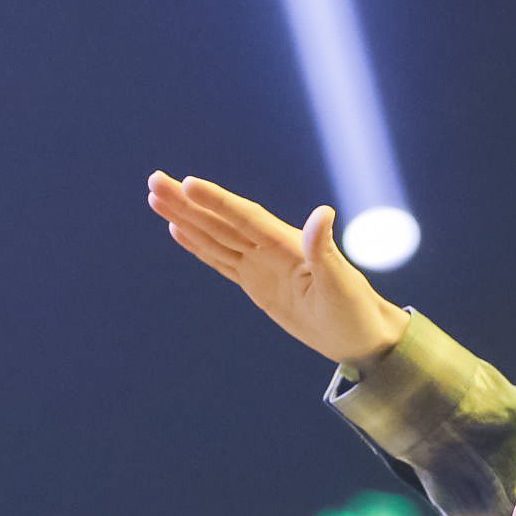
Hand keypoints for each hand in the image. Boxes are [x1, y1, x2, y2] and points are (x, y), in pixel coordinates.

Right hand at [147, 171, 409, 366]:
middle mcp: (269, 248)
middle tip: (154, 180)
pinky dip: (199, 245)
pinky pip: (221, 260)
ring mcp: (260, 265)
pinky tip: (179, 230)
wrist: (361, 335)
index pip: (244, 217)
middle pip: (220, 220)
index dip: (216, 201)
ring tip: (156, 198)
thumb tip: (323, 212)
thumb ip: (325, 250)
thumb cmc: (355, 311)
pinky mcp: (256, 283)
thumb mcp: (341, 284)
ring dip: (185, 217)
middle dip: (186, 202)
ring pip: (214, 236)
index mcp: (287, 244)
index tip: (187, 183)